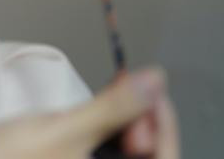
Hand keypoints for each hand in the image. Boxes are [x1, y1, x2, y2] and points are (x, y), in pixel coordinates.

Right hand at [0, 68, 179, 158]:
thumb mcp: (60, 130)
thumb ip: (113, 108)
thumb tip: (155, 80)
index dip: (163, 125)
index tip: (150, 88)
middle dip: (142, 126)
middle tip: (127, 90)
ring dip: (122, 133)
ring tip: (110, 100)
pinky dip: (101, 142)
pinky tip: (92, 120)